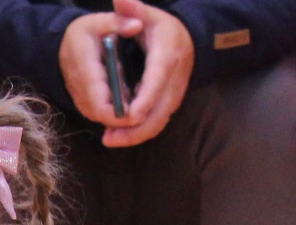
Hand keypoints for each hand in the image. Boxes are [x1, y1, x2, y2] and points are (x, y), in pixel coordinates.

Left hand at [62, 0, 192, 146]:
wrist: (187, 38)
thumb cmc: (160, 27)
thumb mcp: (147, 13)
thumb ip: (132, 9)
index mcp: (168, 53)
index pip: (158, 80)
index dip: (145, 99)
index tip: (128, 116)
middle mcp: (175, 76)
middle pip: (160, 109)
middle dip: (136, 128)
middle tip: (109, 138)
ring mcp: (175, 92)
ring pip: (159, 120)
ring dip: (136, 135)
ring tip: (110, 141)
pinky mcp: (171, 102)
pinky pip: (157, 121)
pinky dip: (140, 131)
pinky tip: (121, 136)